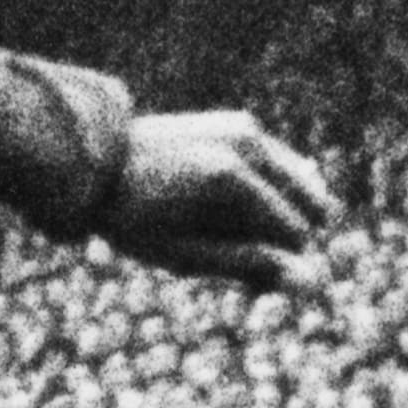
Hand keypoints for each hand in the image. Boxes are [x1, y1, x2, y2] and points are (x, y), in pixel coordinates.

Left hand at [91, 109, 335, 291]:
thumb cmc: (135, 219)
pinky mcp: (240, 123)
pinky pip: (280, 165)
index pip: (296, 234)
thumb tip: (314, 283)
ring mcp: (246, 129)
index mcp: (233, 181)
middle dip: (288, 236)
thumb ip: (250, 265)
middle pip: (312, 204)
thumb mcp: (187, 254)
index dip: (277, 265)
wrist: (93, 161)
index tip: (246, 284)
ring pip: (301, 183)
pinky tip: (234, 208)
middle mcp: (248, 146)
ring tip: (234, 233)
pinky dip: (269, 191)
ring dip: (281, 214)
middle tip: (242, 257)